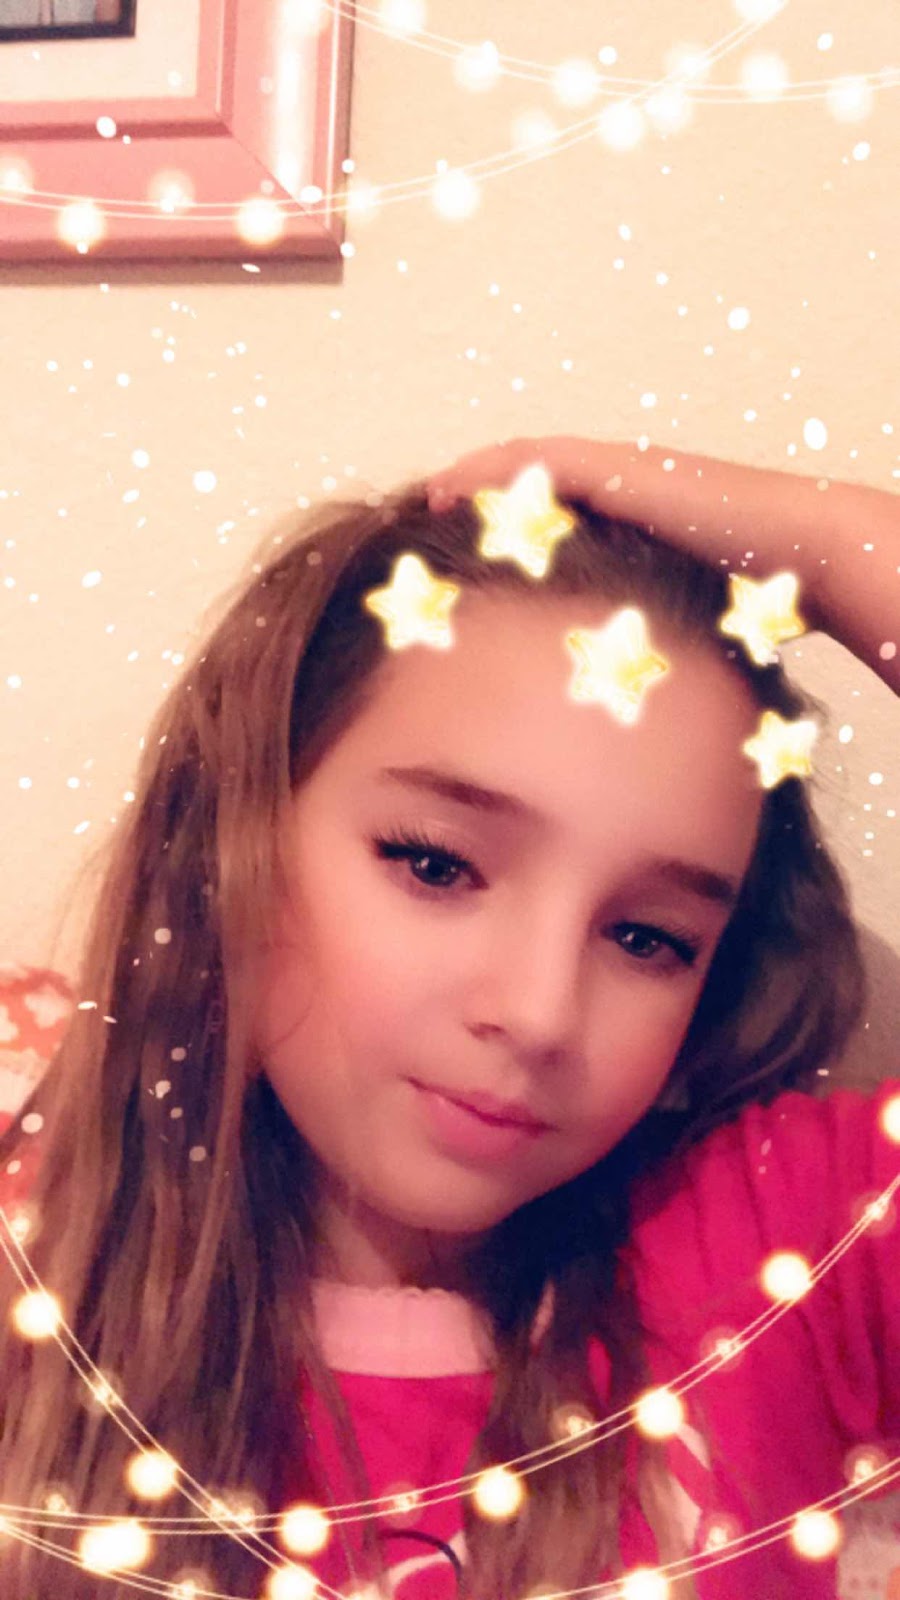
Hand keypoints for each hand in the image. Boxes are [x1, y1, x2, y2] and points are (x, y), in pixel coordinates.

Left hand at [427, 436, 899, 696]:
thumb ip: (640, 639)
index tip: (464, 550)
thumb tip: (619, 693)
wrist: (797, 552)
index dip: (504, 527)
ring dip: (476, 478)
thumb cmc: (753, 595)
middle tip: (432, 519)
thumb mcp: (674, 621)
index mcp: (629, 521)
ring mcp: (618, 472)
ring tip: (431, 498)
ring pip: (526, 466)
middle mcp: (619, 489)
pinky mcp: (617, 469)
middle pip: (530, 485)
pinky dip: (491, 470)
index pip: (552, 515)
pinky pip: (536, 462)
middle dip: (480, 498)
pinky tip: (453, 487)